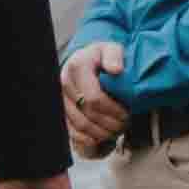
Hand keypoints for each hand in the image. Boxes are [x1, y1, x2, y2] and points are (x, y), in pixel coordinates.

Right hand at [59, 39, 125, 160]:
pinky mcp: (62, 111)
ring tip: (117, 129)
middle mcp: (65, 83)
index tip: (126, 112)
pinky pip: (73, 132)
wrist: (85, 60)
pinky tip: (103, 136)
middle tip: (125, 123)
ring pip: (82, 126)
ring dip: (103, 132)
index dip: (113, 110)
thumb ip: (114, 56)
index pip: (94, 98)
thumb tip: (116, 69)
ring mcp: (62, 99)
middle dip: (111, 123)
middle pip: (89, 114)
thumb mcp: (111, 49)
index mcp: (78, 67)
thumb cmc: (102, 57)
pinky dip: (90, 139)